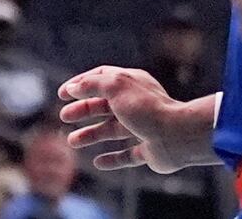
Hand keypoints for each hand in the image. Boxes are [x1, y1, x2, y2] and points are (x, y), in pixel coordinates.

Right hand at [58, 67, 218, 173]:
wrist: (178, 135)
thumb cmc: (147, 108)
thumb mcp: (115, 86)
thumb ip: (92, 84)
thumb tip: (74, 87)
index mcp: (130, 83)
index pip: (101, 79)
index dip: (80, 84)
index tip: (63, 94)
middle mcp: (136, 104)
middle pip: (104, 106)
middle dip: (83, 111)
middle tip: (64, 117)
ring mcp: (143, 127)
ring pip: (112, 130)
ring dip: (91, 135)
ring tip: (73, 142)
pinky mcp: (149, 150)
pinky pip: (128, 155)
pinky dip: (112, 158)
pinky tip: (98, 162)